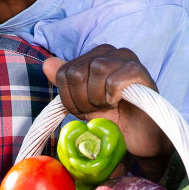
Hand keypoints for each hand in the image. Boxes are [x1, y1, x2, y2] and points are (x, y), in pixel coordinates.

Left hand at [43, 47, 168, 162]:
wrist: (139, 137)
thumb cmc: (113, 118)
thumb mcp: (82, 104)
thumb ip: (64, 84)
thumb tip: (47, 63)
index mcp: (92, 57)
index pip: (64, 73)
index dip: (70, 98)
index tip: (85, 109)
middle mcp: (109, 52)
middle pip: (77, 72)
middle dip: (83, 100)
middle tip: (99, 109)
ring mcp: (126, 59)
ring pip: (97, 69)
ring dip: (98, 97)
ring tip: (109, 106)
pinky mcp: (140, 71)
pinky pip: (115, 79)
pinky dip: (112, 95)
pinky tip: (119, 102)